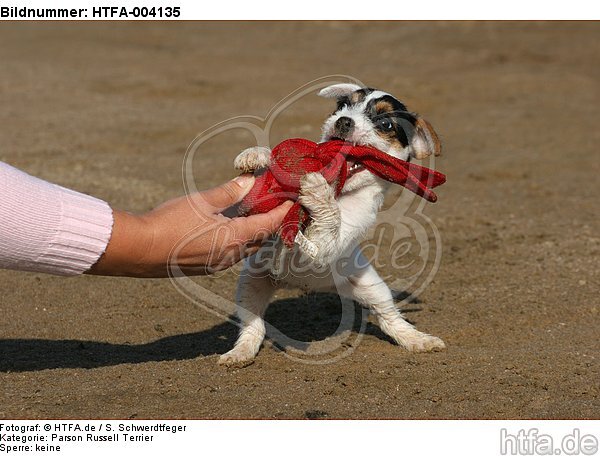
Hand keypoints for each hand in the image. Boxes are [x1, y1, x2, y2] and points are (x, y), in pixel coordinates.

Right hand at [87, 174, 291, 277]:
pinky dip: (238, 243)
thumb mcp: (201, 201)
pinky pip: (231, 255)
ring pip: (246, 250)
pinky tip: (229, 231)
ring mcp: (218, 264)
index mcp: (234, 237)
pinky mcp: (206, 268)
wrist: (140, 250)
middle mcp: (231, 255)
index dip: (281, 213)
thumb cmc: (170, 222)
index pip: (267, 225)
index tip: (291, 202)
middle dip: (269, 224)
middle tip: (273, 208)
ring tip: (253, 217)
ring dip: (253, 235)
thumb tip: (249, 181)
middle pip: (260, 240)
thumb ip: (228, 192)